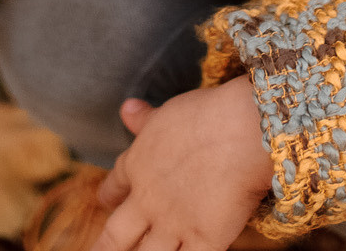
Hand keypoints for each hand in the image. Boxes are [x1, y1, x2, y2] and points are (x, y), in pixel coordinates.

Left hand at [91, 77, 274, 250]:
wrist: (241, 131)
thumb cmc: (206, 115)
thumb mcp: (166, 114)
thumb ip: (145, 119)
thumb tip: (126, 109)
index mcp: (137, 166)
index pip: (114, 186)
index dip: (109, 195)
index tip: (105, 202)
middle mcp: (149, 201)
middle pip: (116, 236)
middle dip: (105, 248)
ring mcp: (174, 224)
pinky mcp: (204, 240)